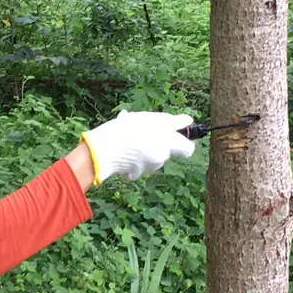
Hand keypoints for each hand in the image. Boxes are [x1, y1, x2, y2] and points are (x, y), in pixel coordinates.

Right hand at [80, 109, 195, 184]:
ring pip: (151, 156)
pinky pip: (137, 164)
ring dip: (144, 148)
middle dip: (159, 142)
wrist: (103, 150)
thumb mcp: (151, 119)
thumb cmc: (127, 130)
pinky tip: (121, 149)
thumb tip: (188, 121)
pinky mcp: (134, 174)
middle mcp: (161, 158)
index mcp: (168, 145)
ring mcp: (148, 168)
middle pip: (167, 150)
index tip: (177, 133)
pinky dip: (133, 159)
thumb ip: (172, 122)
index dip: (184, 141)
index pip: (188, 148)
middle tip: (146, 132)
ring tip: (128, 135)